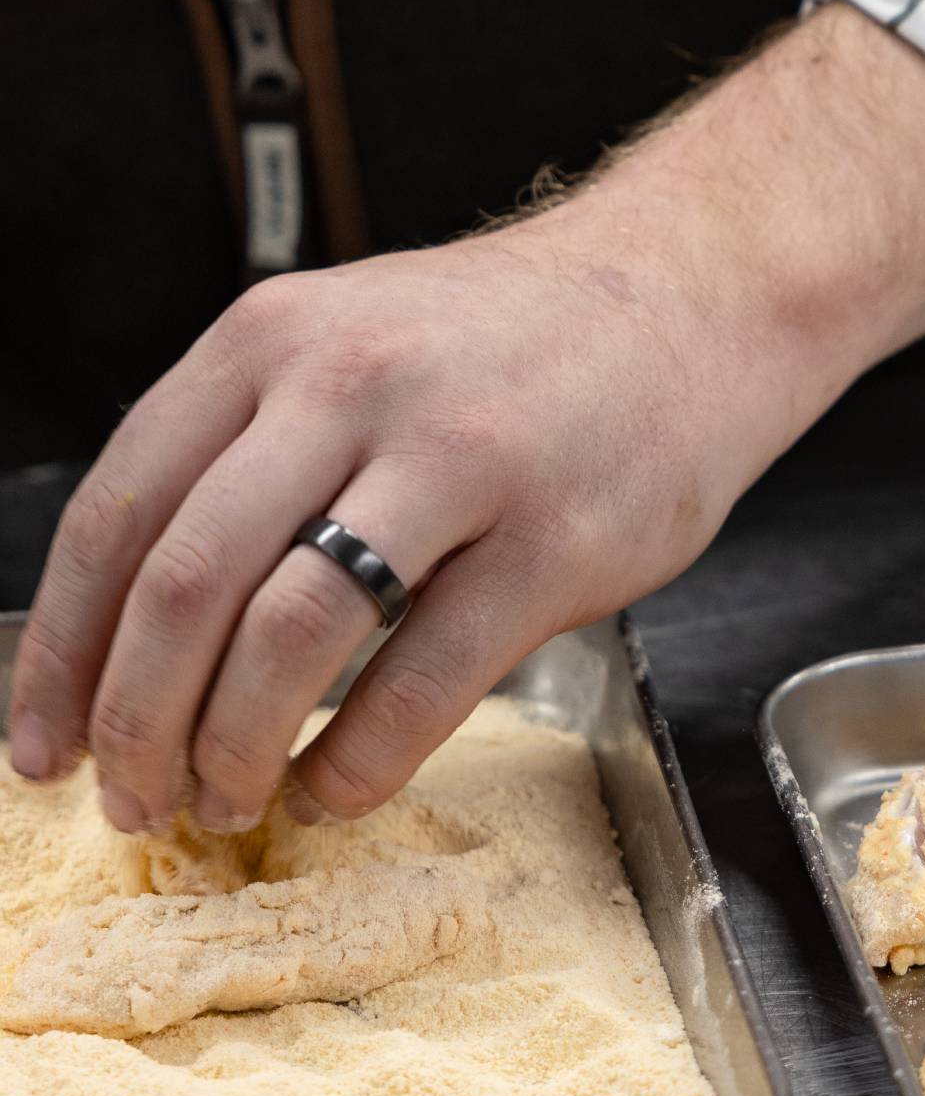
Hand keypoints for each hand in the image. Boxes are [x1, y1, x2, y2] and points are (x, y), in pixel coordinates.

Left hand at [7, 7, 924, 832]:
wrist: (688, 295)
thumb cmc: (509, 347)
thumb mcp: (348, 340)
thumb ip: (246, 448)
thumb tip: (133, 629)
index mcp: (273, 342)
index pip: (118, 513)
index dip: (62, 654)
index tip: (42, 744)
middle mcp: (350, 386)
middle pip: (187, 587)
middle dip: (138, 722)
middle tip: (135, 798)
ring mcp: (457, 462)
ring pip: (292, 637)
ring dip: (236, 749)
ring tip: (232, 800)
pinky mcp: (552, 541)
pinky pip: (422, 681)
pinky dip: (358, 762)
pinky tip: (339, 786)